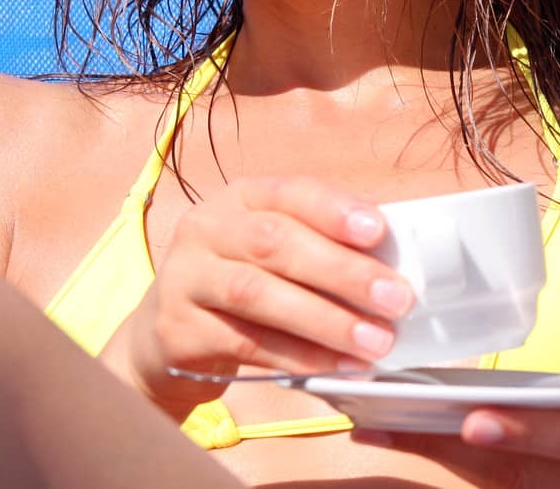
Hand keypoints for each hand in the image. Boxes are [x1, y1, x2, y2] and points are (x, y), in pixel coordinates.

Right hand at [101, 175, 416, 418]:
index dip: (334, 210)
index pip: (289, 192)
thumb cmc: (240, 282)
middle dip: (342, 272)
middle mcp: (205, 229)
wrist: (164, 334)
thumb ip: (320, 244)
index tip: (379, 231)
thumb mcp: (270, 250)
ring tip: (374, 341)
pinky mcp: (177, 330)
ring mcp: (184, 278)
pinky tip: (337, 366)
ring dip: (325, 320)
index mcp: (239, 198)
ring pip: (257, 295)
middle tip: (395, 299)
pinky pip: (245, 343)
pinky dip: (299, 356)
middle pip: (274, 243)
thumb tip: (391, 259)